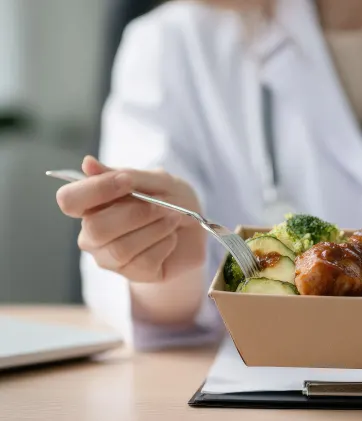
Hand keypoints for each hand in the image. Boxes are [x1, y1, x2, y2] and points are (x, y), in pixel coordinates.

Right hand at [56, 156, 205, 282]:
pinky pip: (143, 263)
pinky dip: (165, 245)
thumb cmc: (173, 201)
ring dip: (155, 229)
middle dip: (136, 214)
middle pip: (95, 228)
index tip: (127, 181)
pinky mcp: (133, 274)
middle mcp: (93, 233)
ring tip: (172, 219)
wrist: (197, 231)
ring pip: (120, 249)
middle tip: (163, 206)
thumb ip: (126, 175)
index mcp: (92, 204)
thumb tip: (87, 163)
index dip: (96, 190)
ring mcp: (109, 257)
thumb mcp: (158, 181)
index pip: (69, 200)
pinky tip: (171, 238)